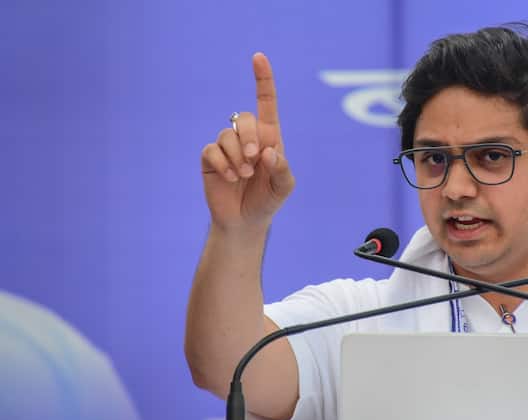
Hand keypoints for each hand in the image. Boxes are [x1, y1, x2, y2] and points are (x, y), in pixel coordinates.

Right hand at [200, 53, 294, 229]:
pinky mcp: (211, 158)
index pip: (266, 102)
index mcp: (269, 137)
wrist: (245, 221)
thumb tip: (267, 151)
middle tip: (254, 160)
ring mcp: (228, 146)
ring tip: (242, 175)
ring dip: (236, 155)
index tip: (258, 57)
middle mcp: (247, 137)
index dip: (263, 79)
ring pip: (227, 134)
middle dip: (249, 137)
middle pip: (244, 118)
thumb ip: (282, 169)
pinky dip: (222, 163)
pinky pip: (212, 149)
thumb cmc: (268, 200)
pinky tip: (229, 178)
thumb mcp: (284, 187)